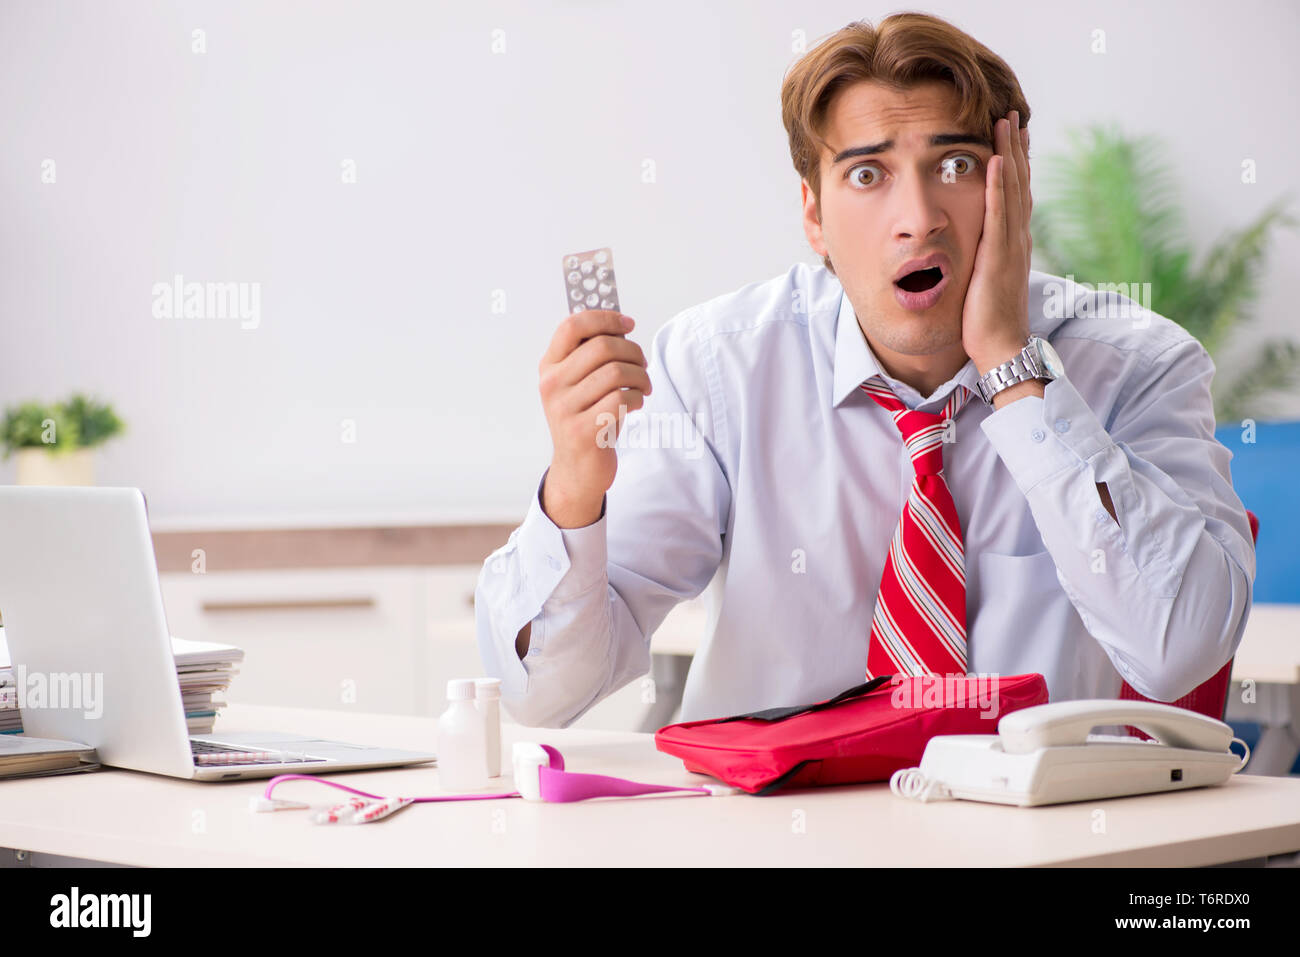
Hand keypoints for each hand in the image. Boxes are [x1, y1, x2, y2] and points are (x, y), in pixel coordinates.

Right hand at [537, 310, 650, 526]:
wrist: (577, 469)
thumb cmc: (587, 419)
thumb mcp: (580, 384)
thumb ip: (591, 356)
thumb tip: (621, 324)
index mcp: (549, 366)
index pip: (572, 326)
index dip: (605, 318)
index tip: (628, 324)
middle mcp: (552, 385)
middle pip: (602, 346)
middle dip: (633, 351)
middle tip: (643, 364)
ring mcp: (564, 408)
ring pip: (616, 372)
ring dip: (641, 377)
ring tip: (643, 387)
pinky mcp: (582, 430)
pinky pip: (621, 399)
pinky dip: (637, 398)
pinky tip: (636, 404)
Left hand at [962, 110, 1032, 375]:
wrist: (1002, 347)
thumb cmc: (988, 321)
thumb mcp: (984, 281)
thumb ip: (982, 260)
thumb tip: (970, 250)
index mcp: (1013, 243)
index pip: (1015, 194)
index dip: (1014, 163)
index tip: (1010, 135)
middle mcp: (1017, 238)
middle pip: (1018, 182)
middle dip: (1015, 147)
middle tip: (1010, 114)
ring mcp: (1011, 245)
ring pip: (1012, 189)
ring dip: (1009, 152)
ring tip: (1005, 122)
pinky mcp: (999, 255)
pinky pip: (998, 213)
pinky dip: (998, 184)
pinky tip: (995, 159)